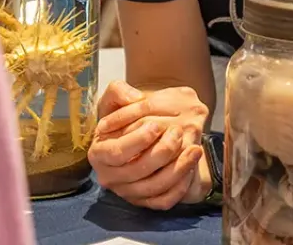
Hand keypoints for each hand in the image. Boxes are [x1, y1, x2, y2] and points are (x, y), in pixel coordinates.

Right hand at [87, 81, 209, 209]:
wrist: (138, 130)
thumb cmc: (124, 114)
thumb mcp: (115, 98)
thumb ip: (119, 91)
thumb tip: (134, 98)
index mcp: (98, 153)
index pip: (116, 153)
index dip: (137, 140)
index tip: (155, 125)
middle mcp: (110, 177)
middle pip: (137, 171)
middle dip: (162, 152)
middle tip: (178, 132)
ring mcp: (127, 192)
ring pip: (153, 187)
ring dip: (177, 169)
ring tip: (195, 148)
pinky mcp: (145, 200)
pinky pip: (163, 201)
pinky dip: (179, 187)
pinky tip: (190, 167)